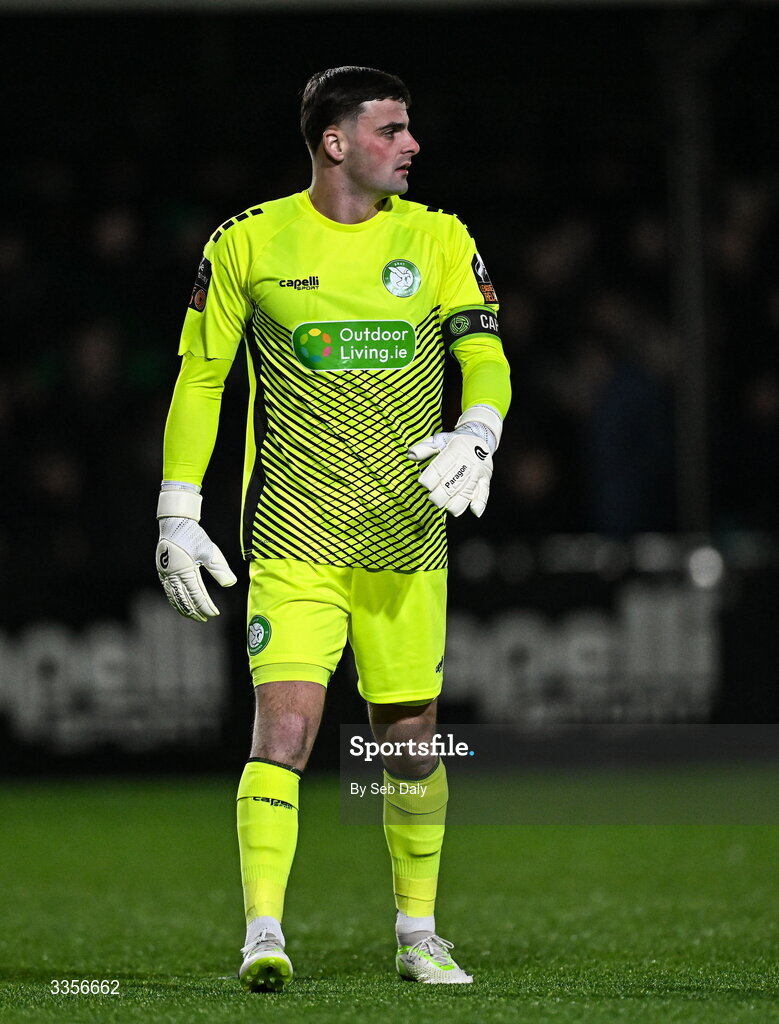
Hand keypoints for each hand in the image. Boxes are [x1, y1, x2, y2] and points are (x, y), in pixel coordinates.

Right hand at [156, 487, 236, 621]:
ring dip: (184, 609)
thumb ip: (220, 569)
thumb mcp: (210, 551)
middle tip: (205, 619)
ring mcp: (165, 574)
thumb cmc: (194, 536)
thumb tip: (230, 584)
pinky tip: (181, 604)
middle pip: (184, 600)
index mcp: (185, 571)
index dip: (206, 607)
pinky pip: (169, 591)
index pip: (197, 596)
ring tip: (194, 616)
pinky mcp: (162, 572)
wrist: (175, 523)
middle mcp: (173, 575)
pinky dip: (176, 600)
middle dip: (195, 611)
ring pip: (174, 598)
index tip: (214, 614)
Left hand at [408, 427, 493, 517]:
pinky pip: (484, 493)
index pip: (440, 469)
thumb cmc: (456, 441)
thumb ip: (425, 448)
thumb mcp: (440, 439)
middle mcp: (468, 463)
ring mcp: (478, 473)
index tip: (423, 484)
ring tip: (446, 506)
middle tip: (432, 498)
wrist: (480, 437)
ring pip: (467, 492)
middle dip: (439, 496)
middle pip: (452, 484)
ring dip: (455, 503)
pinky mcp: (486, 479)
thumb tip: (411, 455)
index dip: (429, 479)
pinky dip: (480, 503)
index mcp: (454, 451)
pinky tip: (474, 511)